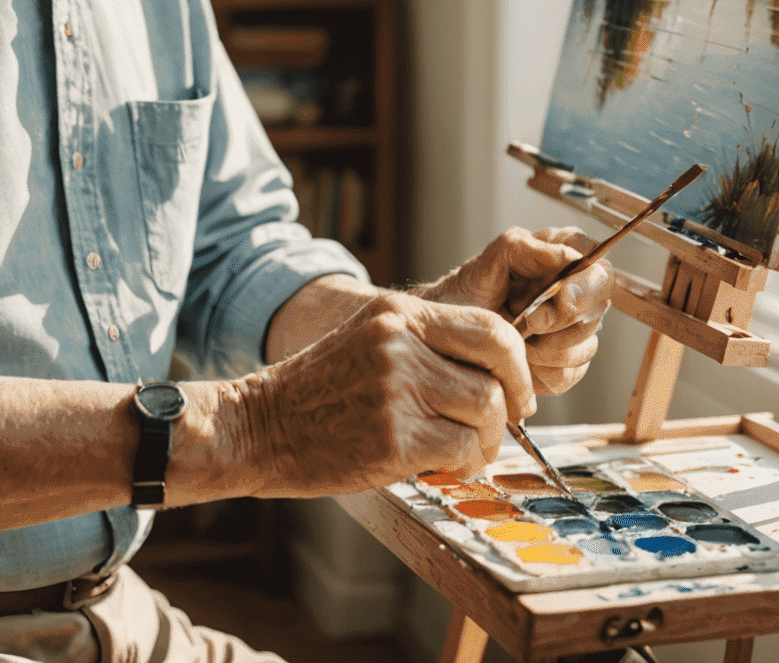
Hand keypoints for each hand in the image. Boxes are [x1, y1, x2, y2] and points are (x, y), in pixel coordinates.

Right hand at [242, 291, 534, 496]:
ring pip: (487, 411)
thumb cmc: (320, 389)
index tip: (516, 389)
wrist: (260, 425)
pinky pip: (462, 450)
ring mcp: (396, 390)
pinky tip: (445, 464)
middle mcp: (400, 343)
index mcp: (400, 312)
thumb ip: (428, 343)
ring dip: (489, 439)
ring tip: (466, 448)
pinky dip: (465, 464)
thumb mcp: (371, 338)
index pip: (492, 327)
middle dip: (513, 403)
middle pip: (499, 368)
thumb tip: (498, 373)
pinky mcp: (392, 438)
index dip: (518, 363)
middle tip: (505, 423)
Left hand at [418, 226, 611, 395]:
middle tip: (530, 322)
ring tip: (516, 338)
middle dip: (564, 320)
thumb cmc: (465, 295)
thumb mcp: (488, 262)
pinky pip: (571, 373)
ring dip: (549, 348)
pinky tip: (521, 359)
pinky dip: (543, 370)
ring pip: (588, 344)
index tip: (564, 298)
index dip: (587, 284)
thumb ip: (525, 248)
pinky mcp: (564, 363)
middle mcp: (572, 293)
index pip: (598, 266)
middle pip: (600, 307)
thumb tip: (566, 254)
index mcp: (560, 259)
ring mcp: (571, 330)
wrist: (446, 337)